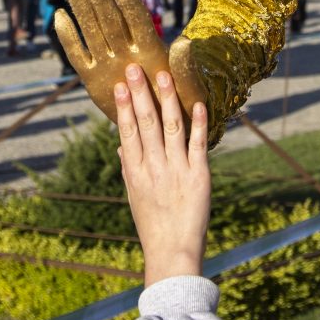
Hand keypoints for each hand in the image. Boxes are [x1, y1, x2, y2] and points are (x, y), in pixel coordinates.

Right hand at [56, 0, 206, 129]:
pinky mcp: (93, 78)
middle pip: (111, 21)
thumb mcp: (189, 90)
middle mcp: (128, 52)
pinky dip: (69, 39)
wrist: (162, 127)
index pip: (138, 22)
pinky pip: (78, 56)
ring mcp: (109, 63)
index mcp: (151, 51)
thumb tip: (184, 42)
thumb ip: (184, 68)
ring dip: (83, 9)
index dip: (129, 3)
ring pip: (93, 32)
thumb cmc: (182, 105)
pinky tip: (59, 17)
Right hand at [113, 59, 211, 283]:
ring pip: (171, 127)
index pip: (127, 131)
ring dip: (167, 99)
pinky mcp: (199, 176)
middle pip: (146, 123)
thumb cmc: (152, 224)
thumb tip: (122, 145)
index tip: (119, 84)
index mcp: (134, 171)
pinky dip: (198, 123)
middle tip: (135, 68)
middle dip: (140, 93)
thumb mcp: (134, 195)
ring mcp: (177, 170)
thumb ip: (129, 167)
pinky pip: (199, 144)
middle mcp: (154, 167)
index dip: (124, 107)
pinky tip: (197, 103)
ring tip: (163, 76)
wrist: (173, 252)